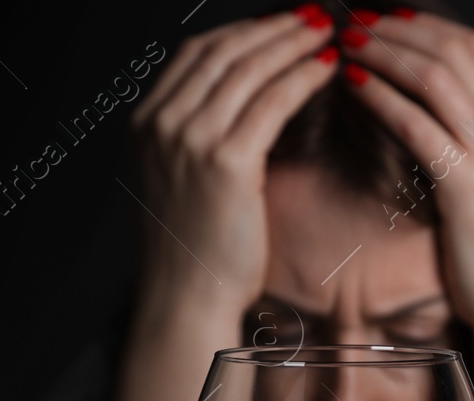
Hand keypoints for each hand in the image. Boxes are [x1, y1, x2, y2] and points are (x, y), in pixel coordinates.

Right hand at [128, 9, 337, 320]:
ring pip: (249, 69)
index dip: (242, 31)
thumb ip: (195, 140)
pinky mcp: (225, 162)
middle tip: (312, 15)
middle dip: (272, 27)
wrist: (185, 299)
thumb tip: (239, 109)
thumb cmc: (193, 253)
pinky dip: (302, 78)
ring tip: (326, 33)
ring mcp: (190, 140)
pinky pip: (272, 103)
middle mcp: (162, 123)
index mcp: (146, 124)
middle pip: (223, 51)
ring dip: (292, 43)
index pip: (196, 54)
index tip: (279, 23)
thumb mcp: (178, 183)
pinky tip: (327, 69)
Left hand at [338, 10, 473, 352]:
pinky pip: (416, 123)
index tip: (393, 20)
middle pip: (453, 50)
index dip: (429, 26)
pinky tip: (355, 87)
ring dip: (384, 53)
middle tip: (358, 21)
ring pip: (433, 76)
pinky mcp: (467, 184)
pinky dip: (382, 97)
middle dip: (399, 29)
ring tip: (348, 45)